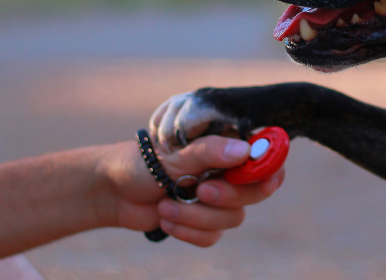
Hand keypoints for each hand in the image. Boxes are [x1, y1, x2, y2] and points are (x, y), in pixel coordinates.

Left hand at [97, 136, 284, 246]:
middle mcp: (228, 173)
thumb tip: (244, 152)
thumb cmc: (142, 162)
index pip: (264, 157)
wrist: (113, 191)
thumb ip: (210, 152)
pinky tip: (166, 219)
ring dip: (197, 216)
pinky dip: (189, 231)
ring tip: (166, 205)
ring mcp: (218, 199)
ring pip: (232, 218)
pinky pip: (213, 236)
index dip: (272, 168)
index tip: (267, 179)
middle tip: (202, 191)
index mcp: (226, 148)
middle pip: (255, 191)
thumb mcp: (174, 154)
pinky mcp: (205, 223)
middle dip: (228, 196)